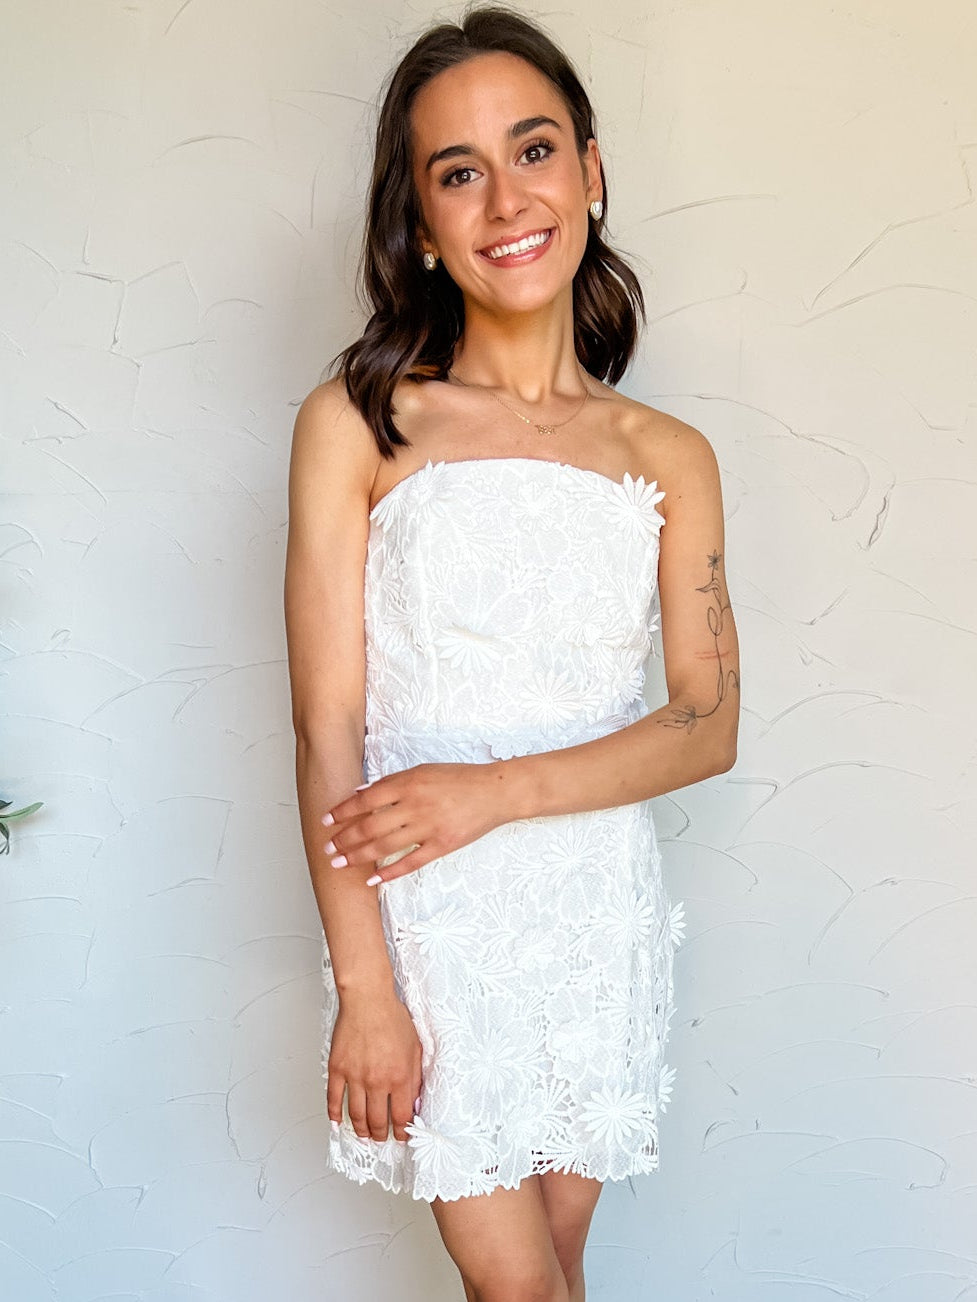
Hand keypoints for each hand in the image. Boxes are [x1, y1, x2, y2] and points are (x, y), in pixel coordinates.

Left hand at [322, 761, 517, 884]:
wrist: (495, 791)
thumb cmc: (459, 778)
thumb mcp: (423, 770)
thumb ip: (392, 782)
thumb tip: (361, 793)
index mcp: (408, 783)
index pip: (366, 799)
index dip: (343, 811)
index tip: (326, 821)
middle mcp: (415, 805)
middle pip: (370, 826)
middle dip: (345, 839)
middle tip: (328, 848)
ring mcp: (428, 828)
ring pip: (385, 846)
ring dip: (358, 857)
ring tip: (339, 864)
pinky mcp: (441, 845)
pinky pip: (410, 863)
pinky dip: (389, 873)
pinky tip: (373, 879)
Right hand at [328, 989, 422, 1140]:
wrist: (368, 999)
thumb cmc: (393, 1018)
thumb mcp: (415, 1047)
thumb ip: (416, 1077)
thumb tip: (415, 1101)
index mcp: (399, 1077)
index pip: (401, 1116)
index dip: (402, 1131)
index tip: (402, 1136)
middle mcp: (377, 1081)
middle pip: (378, 1121)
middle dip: (381, 1135)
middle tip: (382, 1139)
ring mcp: (355, 1076)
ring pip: (356, 1115)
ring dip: (361, 1130)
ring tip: (365, 1135)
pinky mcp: (338, 1068)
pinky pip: (334, 1098)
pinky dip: (335, 1114)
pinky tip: (338, 1122)